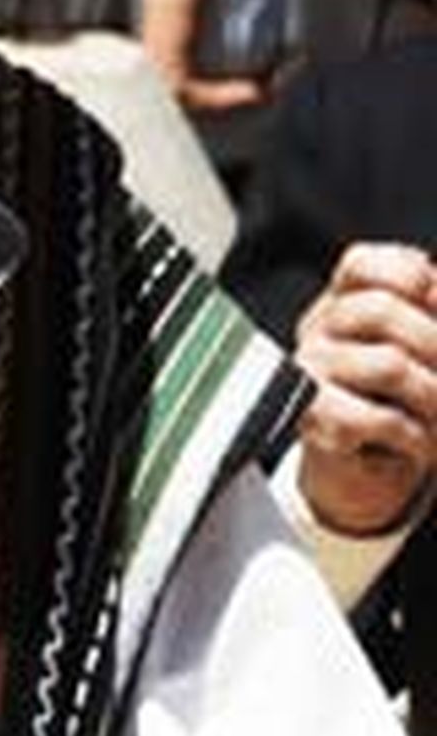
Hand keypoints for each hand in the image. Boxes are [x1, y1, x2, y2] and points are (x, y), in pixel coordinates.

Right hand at [294, 242, 436, 534]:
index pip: (360, 265)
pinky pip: (379, 419)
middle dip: (436, 343)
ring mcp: (310, 374)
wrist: (364, 470)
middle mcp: (317, 331)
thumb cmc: (396, 402)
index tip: (434, 298)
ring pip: (389, 364)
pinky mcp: (313, 420)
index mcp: (340, 303)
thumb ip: (428, 313)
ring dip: (435, 397)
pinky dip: (414, 436)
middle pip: (381, 310)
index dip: (406, 273)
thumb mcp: (416, 347)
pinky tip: (418, 443)